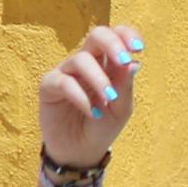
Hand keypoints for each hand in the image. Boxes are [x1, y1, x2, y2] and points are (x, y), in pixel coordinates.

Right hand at [37, 25, 145, 165]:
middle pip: (96, 35)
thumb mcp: (121, 108)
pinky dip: (81, 97)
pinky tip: (93, 112)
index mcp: (107, 63)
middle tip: (124, 61)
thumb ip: (125, 85)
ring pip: (81, 59)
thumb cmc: (102, 126)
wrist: (81, 151)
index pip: (116, 36)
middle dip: (112, 44)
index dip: (126, 35)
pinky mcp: (49, 86)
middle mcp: (87, 62)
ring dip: (99, 79)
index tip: (138, 48)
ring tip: (110, 100)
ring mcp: (66, 72)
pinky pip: (64, 82)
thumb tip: (134, 63)